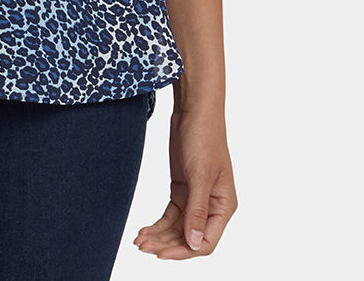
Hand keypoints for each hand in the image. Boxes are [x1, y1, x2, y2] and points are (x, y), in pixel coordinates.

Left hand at [133, 104, 236, 258]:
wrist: (193, 110)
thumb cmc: (204, 137)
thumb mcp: (200, 174)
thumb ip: (197, 211)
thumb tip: (192, 243)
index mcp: (223, 206)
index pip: (206, 241)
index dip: (184, 251)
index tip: (162, 253)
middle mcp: (211, 206)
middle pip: (188, 238)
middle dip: (167, 245)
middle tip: (144, 246)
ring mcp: (195, 198)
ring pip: (177, 229)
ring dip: (159, 236)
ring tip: (139, 241)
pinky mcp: (181, 189)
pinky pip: (170, 216)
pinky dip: (158, 224)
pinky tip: (144, 230)